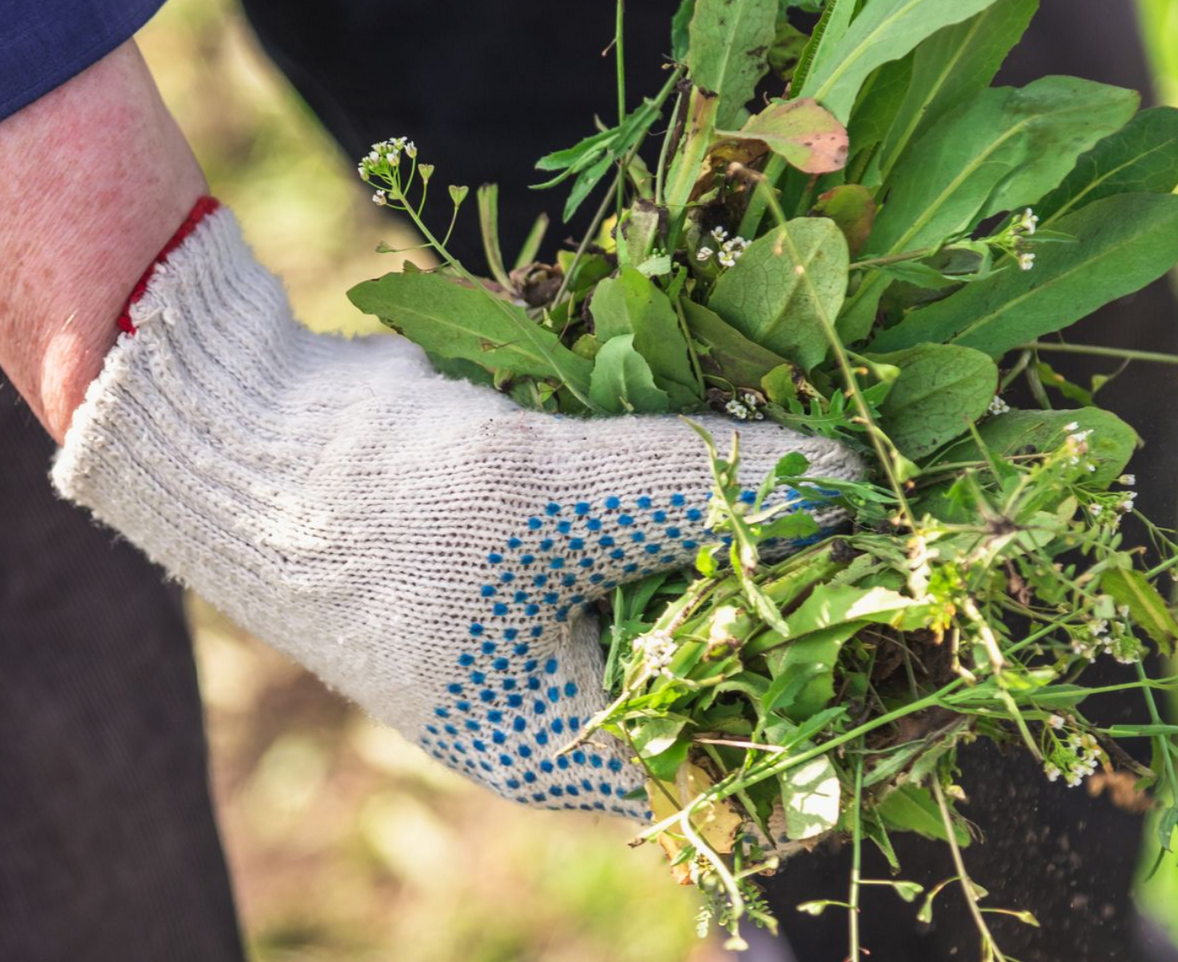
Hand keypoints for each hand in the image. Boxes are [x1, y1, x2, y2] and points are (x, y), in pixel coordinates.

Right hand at [54, 201, 863, 814]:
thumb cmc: (376, 504)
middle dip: (817, 585)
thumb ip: (700, 490)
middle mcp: (577, 695)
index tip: (929, 617)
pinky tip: (767, 421)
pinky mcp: (558, 537)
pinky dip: (703, 473)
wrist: (248, 433)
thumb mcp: (548, 499)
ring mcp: (565, 612)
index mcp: (570, 744)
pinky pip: (657, 518)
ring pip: (704, 576)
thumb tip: (850, 485)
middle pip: (740, 660)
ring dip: (765, 516)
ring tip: (859, 450)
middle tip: (909, 508)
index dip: (845, 701)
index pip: (746, 756)